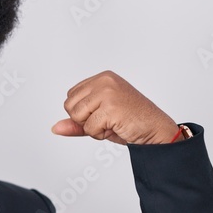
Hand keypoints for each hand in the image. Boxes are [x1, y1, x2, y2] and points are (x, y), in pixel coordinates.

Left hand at [50, 71, 179, 144]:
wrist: (157, 130)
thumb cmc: (131, 122)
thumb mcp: (99, 119)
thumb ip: (76, 122)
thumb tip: (55, 128)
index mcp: (102, 78)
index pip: (71, 97)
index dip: (83, 112)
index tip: (103, 113)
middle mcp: (104, 81)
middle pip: (70, 106)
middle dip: (85, 120)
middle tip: (108, 120)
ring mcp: (107, 92)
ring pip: (77, 116)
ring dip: (93, 128)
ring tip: (113, 123)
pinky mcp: (110, 107)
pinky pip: (89, 128)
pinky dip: (101, 134)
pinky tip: (117, 127)